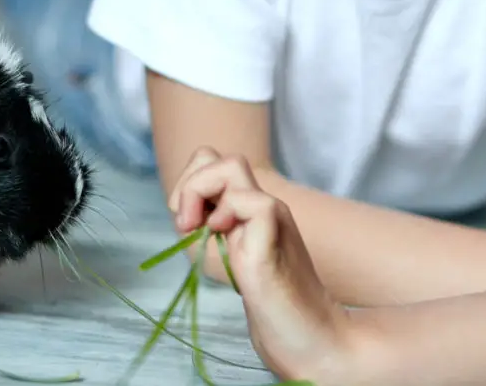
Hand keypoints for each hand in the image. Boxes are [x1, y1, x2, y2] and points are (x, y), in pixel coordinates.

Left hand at [168, 148, 366, 382]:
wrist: (303, 331)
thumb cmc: (263, 297)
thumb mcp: (219, 253)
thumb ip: (201, 224)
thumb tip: (182, 204)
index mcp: (246, 205)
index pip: (209, 162)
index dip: (189, 183)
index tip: (185, 221)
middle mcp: (260, 201)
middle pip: (216, 155)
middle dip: (189, 183)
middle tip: (187, 222)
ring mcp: (271, 213)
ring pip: (231, 164)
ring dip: (200, 190)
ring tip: (200, 228)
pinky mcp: (274, 232)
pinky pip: (250, 200)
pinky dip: (225, 213)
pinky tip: (222, 238)